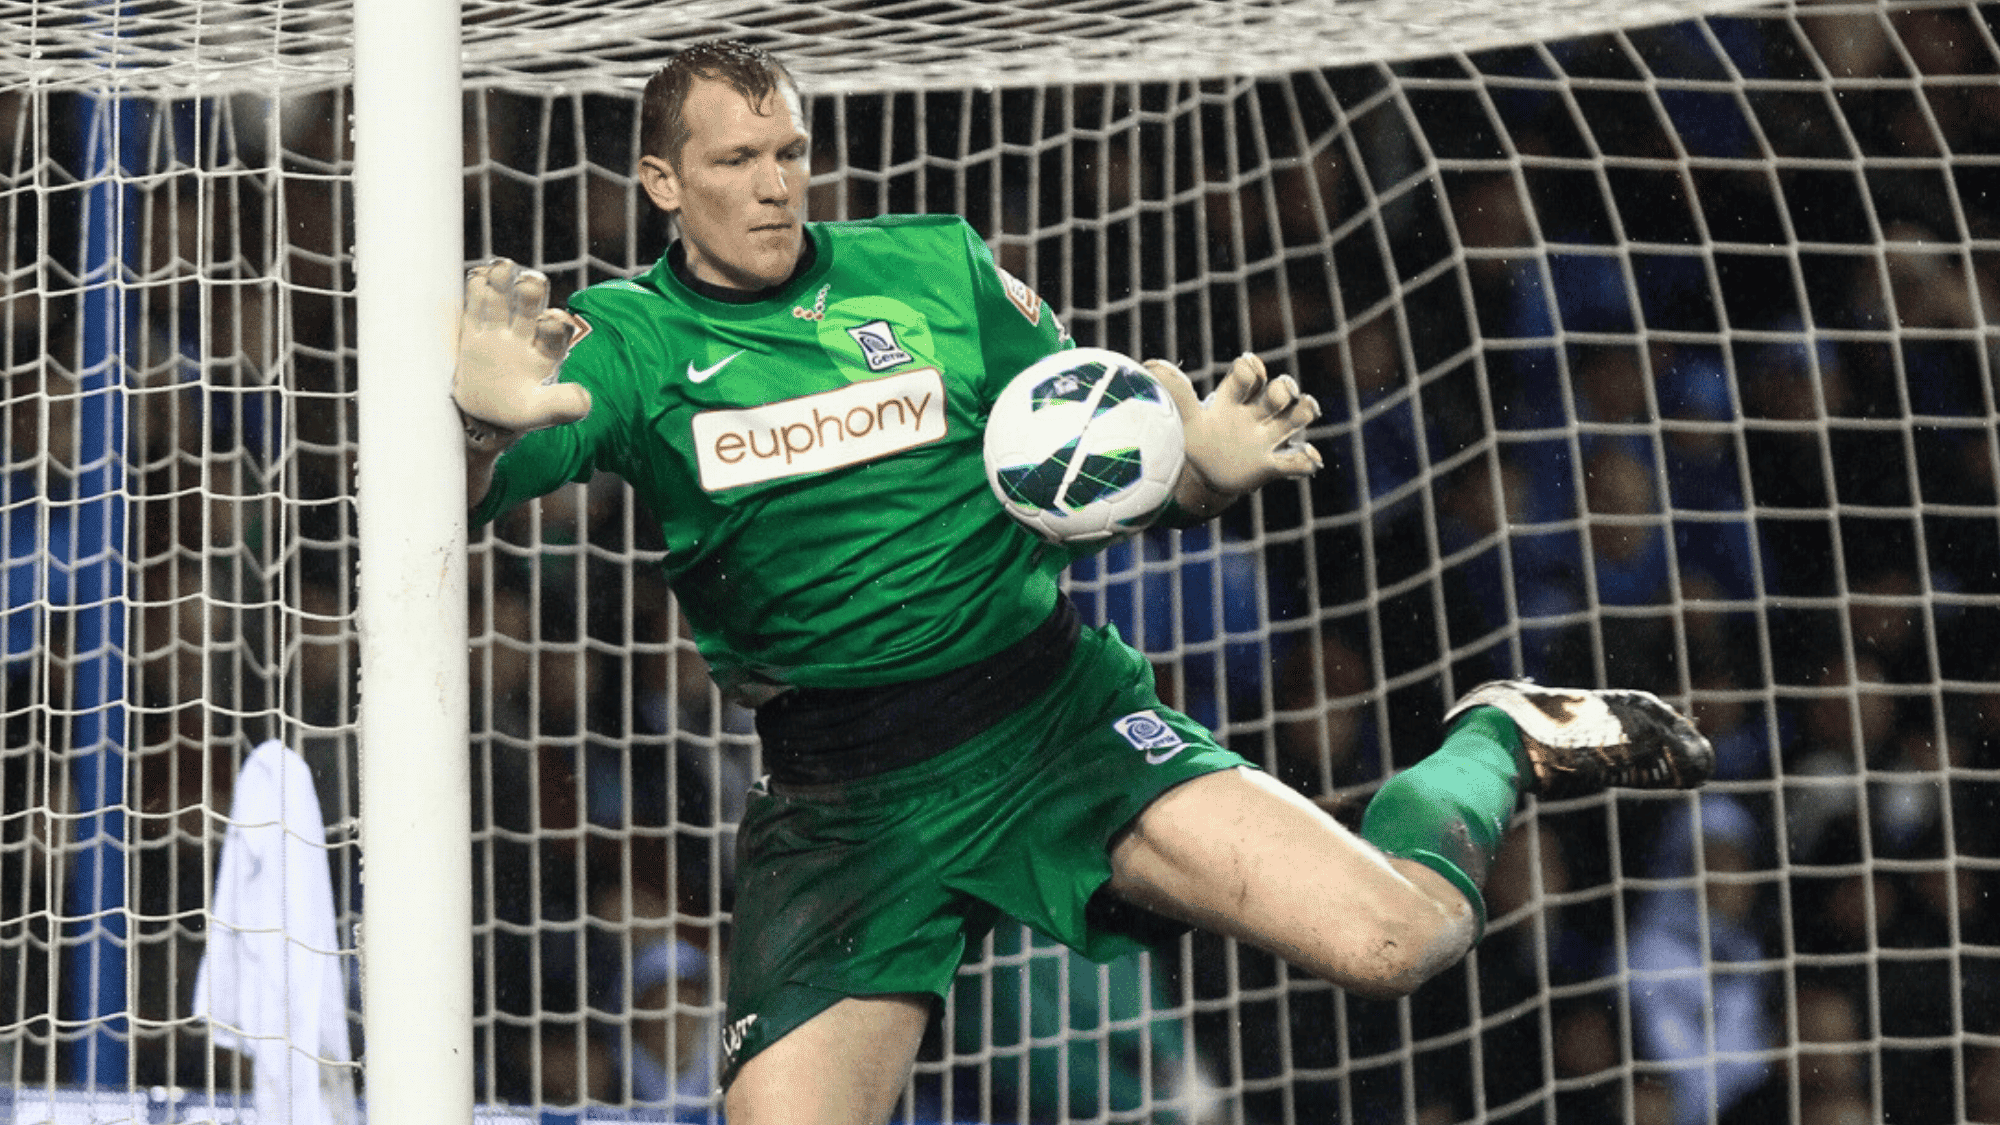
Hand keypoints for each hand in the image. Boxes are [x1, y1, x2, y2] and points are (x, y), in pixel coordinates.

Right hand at [453, 259, 592, 436]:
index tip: (552, 320)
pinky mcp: (472, 330)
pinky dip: (476, 289)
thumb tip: (585, 400)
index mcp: (547, 352)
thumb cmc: (516, 413)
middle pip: (530, 308)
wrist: (482, 417)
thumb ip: (562, 406)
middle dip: (531, 292)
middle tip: (530, 282)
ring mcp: (497, 330)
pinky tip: (478, 277)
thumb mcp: (538, 414)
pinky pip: (474, 305)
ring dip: (502, 282)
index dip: (555, 324)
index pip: (555, 332)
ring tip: (501, 268)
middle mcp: (525, 335)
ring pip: (502, 300)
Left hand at [1152, 352, 1321, 500]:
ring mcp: (1267, 438)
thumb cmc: (1196, 440)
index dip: (1253, 368)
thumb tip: (1150, 365)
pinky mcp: (1272, 465)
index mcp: (1234, 399)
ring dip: (1303, 412)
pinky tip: (1309, 458)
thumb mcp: (1184, 419)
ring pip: (1296, 418)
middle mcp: (1255, 414)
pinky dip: (1306, 459)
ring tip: (1304, 411)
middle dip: (1283, 389)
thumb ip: (1175, 394)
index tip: (1249, 368)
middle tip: (1281, 393)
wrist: (1202, 477)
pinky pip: (1295, 462)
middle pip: (1279, 392)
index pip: (1250, 375)